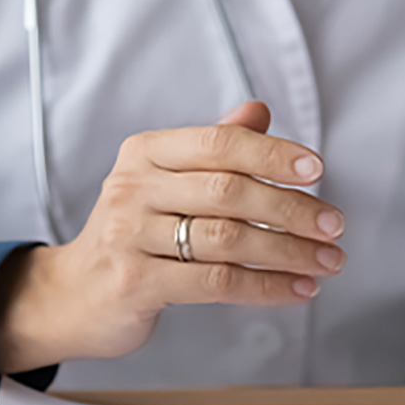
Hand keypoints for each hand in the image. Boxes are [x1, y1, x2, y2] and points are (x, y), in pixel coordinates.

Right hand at [0, 102, 345, 372]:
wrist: (72, 295)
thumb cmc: (130, 235)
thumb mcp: (163, 182)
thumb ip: (211, 148)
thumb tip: (258, 110)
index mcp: (144, 153)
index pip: (219, 144)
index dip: (272, 154)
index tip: (316, 170)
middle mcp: (133, 189)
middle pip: (229, 191)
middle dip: (292, 209)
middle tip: (333, 225)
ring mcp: (130, 236)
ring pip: (228, 239)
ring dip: (289, 252)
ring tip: (326, 261)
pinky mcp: (136, 282)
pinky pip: (217, 283)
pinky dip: (266, 286)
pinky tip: (297, 289)